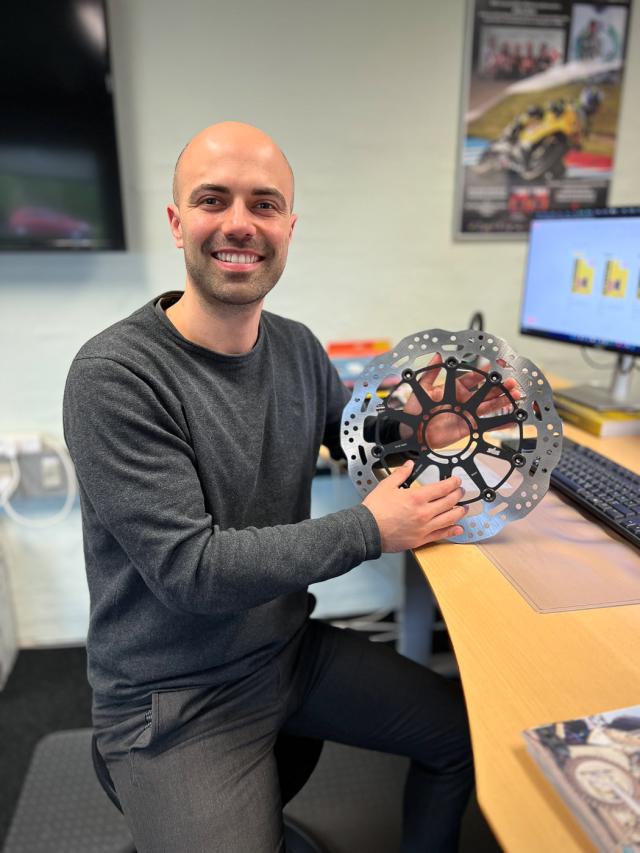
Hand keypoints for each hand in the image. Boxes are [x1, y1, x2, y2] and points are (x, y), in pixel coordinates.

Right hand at [362, 461, 465, 551]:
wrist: (367, 530)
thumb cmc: (375, 510)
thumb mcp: (386, 486)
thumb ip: (400, 474)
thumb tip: (409, 465)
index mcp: (416, 497)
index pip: (442, 488)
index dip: (452, 483)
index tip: (456, 481)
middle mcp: (424, 512)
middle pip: (449, 502)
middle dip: (458, 495)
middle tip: (461, 492)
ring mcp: (424, 527)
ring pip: (449, 519)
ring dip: (459, 512)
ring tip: (464, 508)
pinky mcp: (421, 539)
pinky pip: (441, 535)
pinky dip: (451, 531)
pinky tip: (458, 528)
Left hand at [402, 354, 520, 448]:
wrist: (412, 432)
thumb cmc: (414, 410)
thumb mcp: (421, 389)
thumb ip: (431, 373)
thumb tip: (438, 354)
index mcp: (453, 388)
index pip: (472, 378)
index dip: (483, 372)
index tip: (495, 366)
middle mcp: (463, 399)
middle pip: (485, 391)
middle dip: (499, 386)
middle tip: (512, 382)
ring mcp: (468, 413)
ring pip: (489, 405)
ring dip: (503, 401)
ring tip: (516, 395)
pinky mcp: (470, 426)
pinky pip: (487, 424)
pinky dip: (500, 423)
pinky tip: (511, 419)